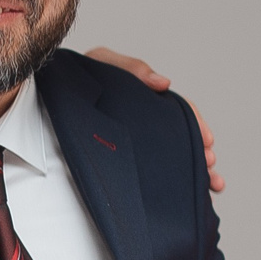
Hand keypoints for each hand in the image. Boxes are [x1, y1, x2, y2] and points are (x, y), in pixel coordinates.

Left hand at [84, 47, 222, 192]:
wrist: (48, 101)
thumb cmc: (78, 80)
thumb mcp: (102, 64)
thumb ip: (132, 69)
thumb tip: (164, 83)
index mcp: (145, 98)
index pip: (179, 110)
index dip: (196, 124)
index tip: (207, 142)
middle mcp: (146, 120)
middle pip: (182, 136)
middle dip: (202, 153)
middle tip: (211, 168)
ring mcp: (137, 141)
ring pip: (174, 157)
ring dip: (197, 171)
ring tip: (212, 185)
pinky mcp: (124, 160)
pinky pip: (152, 173)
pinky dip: (175, 183)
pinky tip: (196, 195)